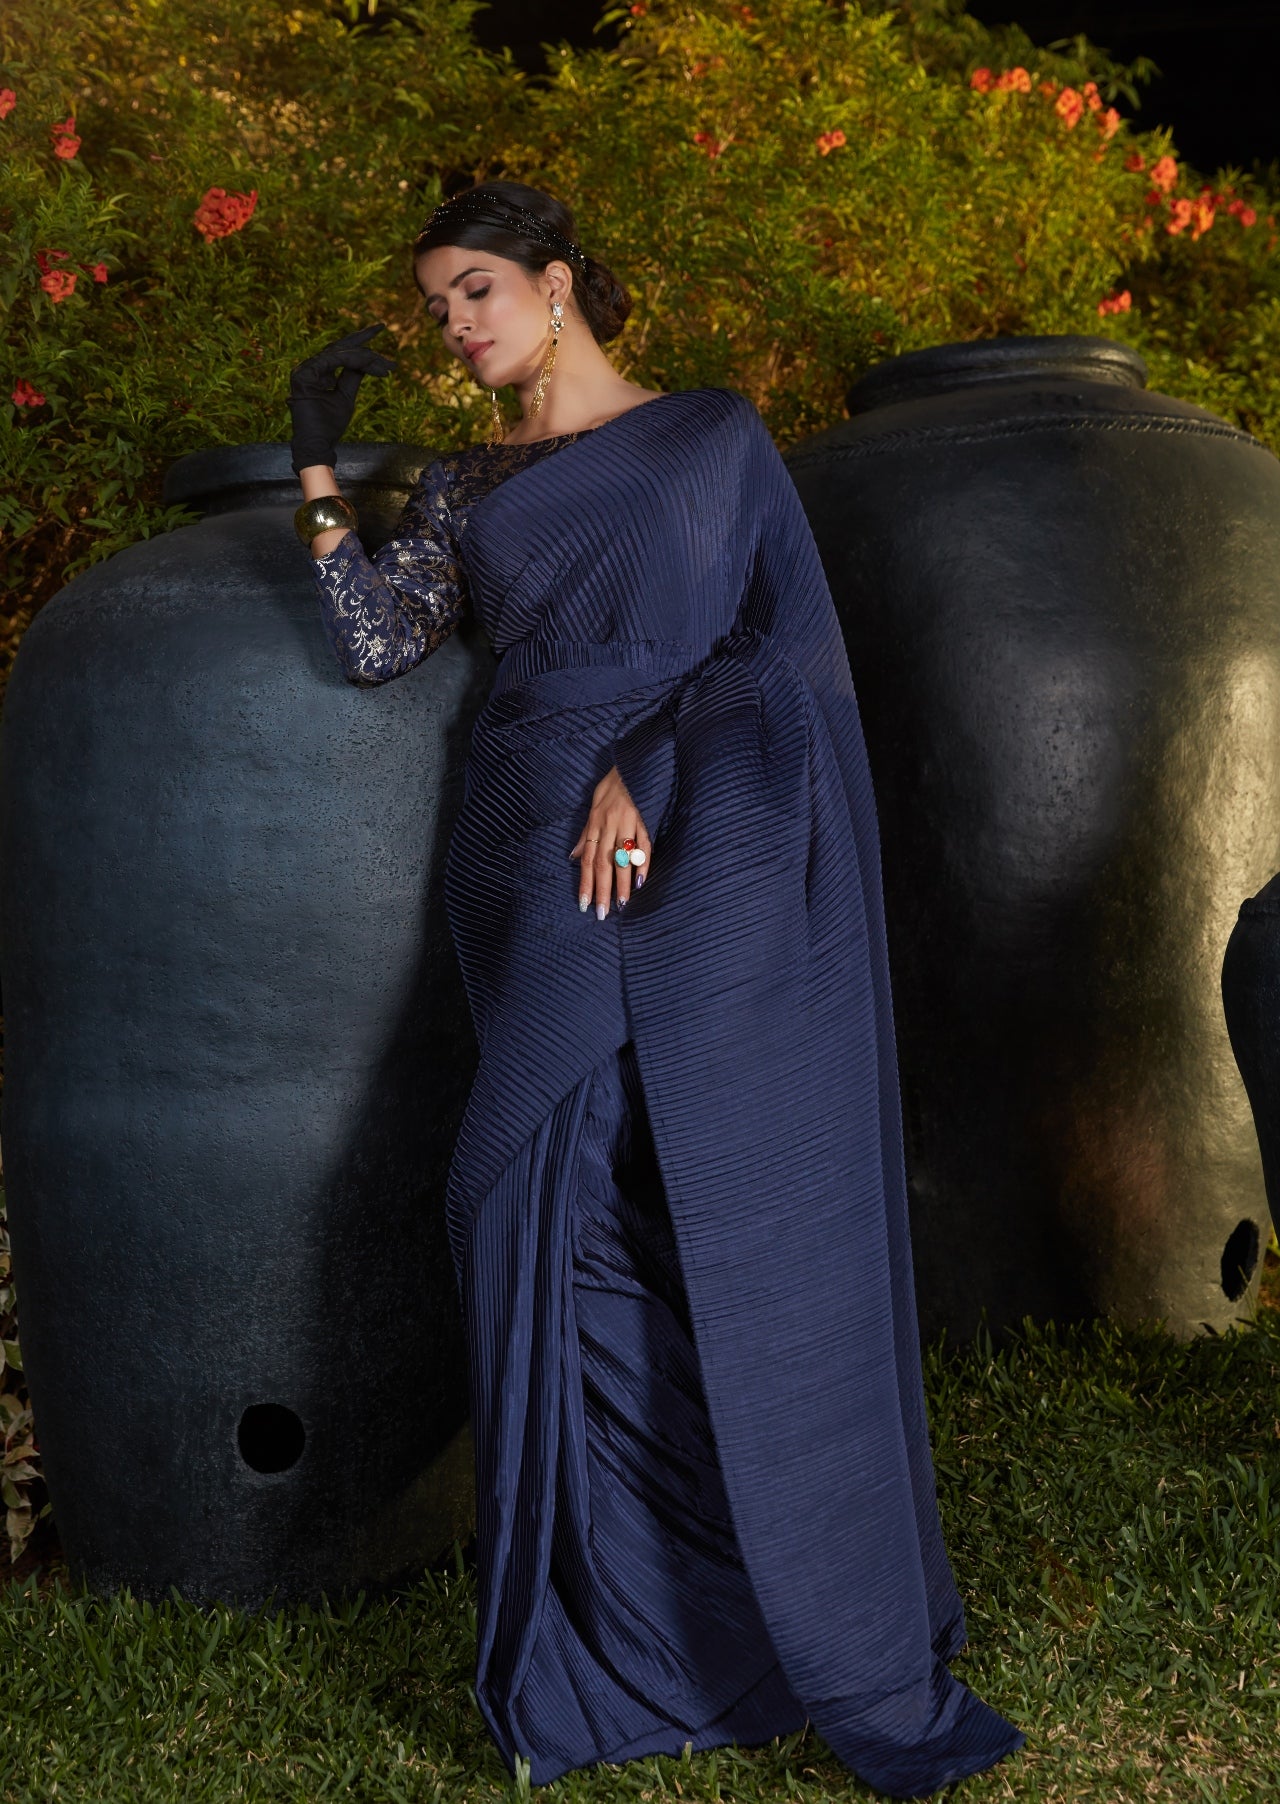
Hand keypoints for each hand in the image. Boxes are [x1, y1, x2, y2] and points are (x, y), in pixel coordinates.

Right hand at [287, 322, 396, 474]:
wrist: (318, 445)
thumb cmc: (330, 425)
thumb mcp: (345, 396)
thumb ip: (352, 377)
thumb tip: (365, 361)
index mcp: (317, 371)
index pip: (339, 351)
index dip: (358, 342)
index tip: (379, 331)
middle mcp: (309, 367)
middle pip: (338, 347)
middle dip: (362, 339)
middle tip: (381, 327)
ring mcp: (304, 369)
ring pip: (338, 352)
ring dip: (363, 356)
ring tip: (383, 364)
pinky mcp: (304, 375)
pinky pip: (333, 360)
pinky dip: (352, 360)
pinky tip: (368, 362)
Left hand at [570, 766, 650, 918]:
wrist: (634, 761)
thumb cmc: (613, 783)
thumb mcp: (593, 804)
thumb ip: (585, 833)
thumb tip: (573, 856)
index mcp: (595, 824)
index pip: (587, 860)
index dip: (585, 883)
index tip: (584, 904)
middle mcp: (608, 825)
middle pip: (603, 863)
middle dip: (601, 890)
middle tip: (601, 914)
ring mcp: (628, 822)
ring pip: (622, 858)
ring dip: (622, 883)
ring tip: (622, 904)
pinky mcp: (645, 818)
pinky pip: (644, 844)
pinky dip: (643, 862)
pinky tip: (641, 881)